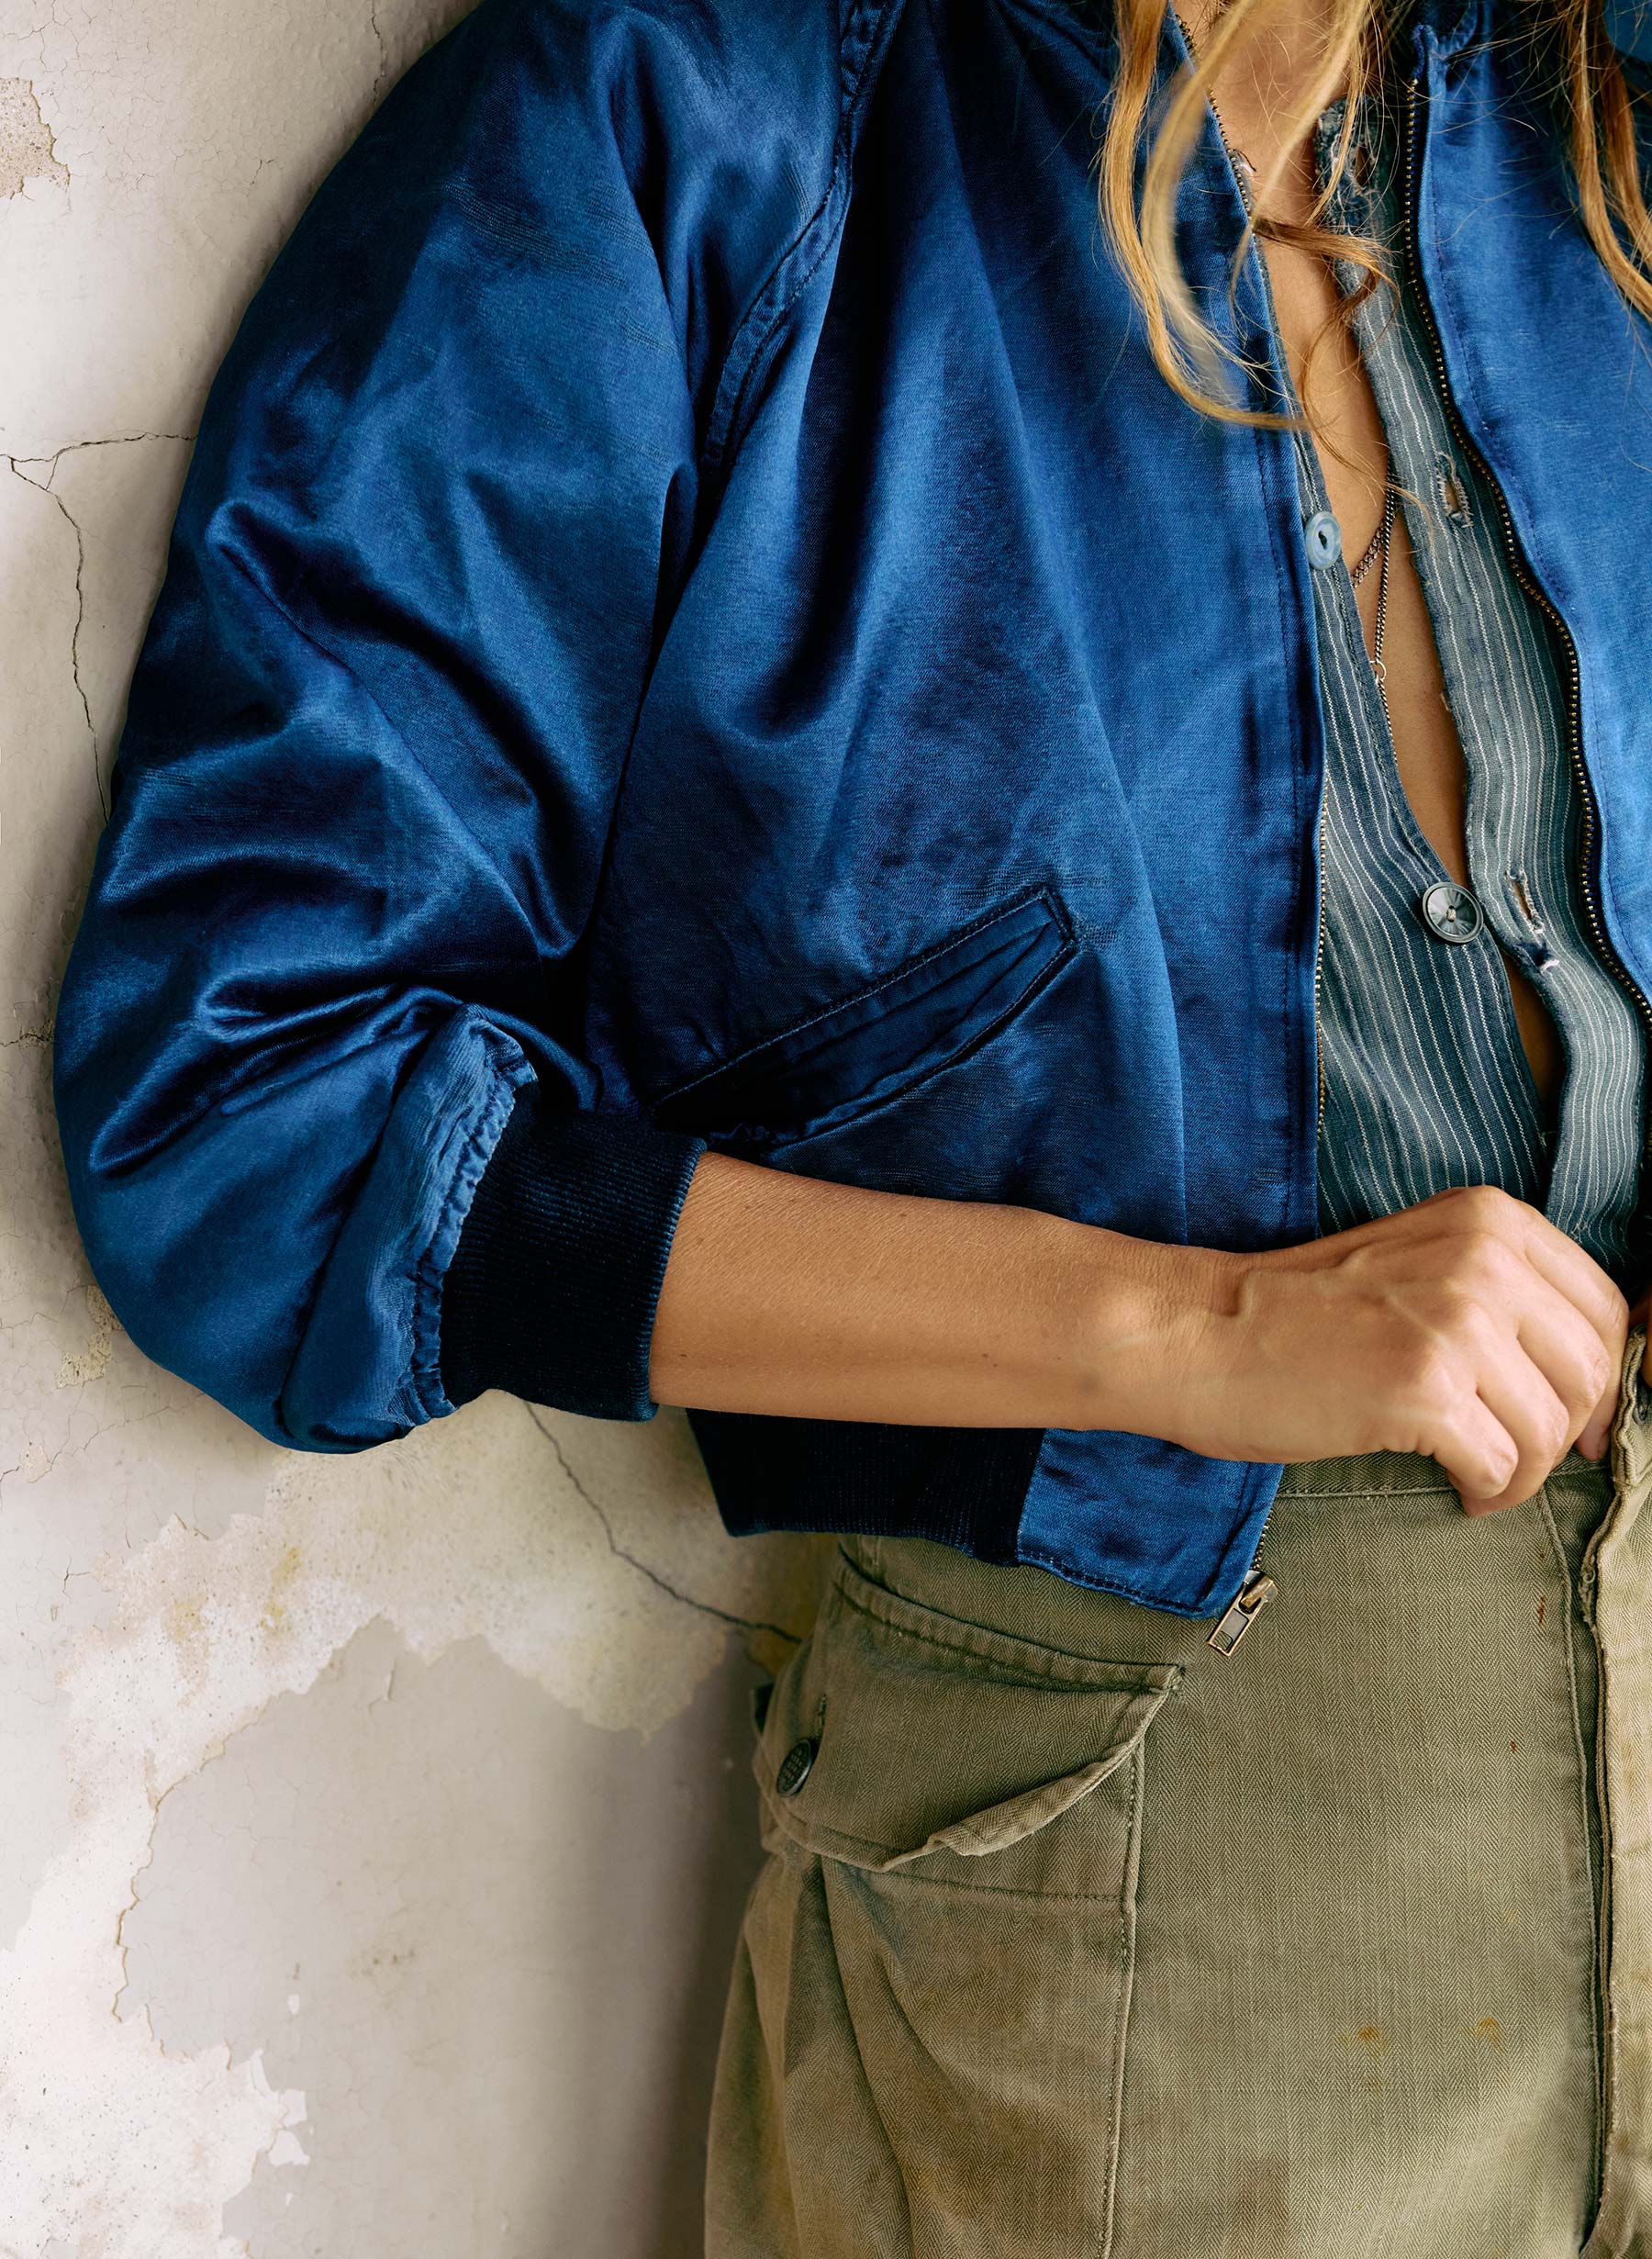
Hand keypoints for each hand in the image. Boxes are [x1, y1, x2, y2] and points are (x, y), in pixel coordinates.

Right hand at [1170, 1185, 1628, 1513]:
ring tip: (1477, 1478)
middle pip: (1589, 1373)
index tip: (1581, 1421)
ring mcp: (1455, 1324)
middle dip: (1566, 1433)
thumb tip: (1583, 1380)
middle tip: (1523, 1459)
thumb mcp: (1417, 1262)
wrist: (1201, 1333)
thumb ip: (1496, 1292)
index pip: (1600, 1306)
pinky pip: (1501, 1467)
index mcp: (1486, 1220)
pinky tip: (1456, 1488)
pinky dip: (1488, 1492)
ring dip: (1523, 1472)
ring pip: (1549, 1429)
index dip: (1602, 1378)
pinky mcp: (1423, 1391)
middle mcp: (1481, 1262)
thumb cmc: (1296, 1312)